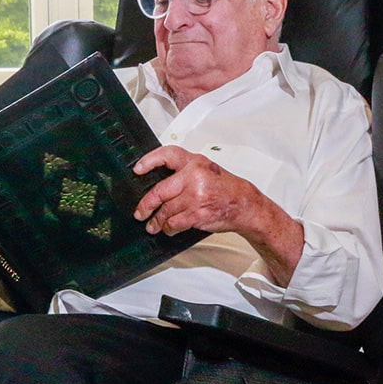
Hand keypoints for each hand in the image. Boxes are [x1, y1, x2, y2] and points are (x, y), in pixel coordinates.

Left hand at [132, 145, 302, 285]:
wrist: (244, 204)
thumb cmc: (225, 188)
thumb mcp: (206, 170)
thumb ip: (184, 171)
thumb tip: (158, 180)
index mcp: (195, 162)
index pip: (167, 155)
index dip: (149, 161)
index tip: (137, 169)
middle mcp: (194, 177)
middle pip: (159, 191)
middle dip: (146, 205)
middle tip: (139, 212)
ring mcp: (195, 196)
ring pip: (165, 211)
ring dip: (157, 221)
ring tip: (153, 225)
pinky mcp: (197, 214)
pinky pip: (174, 223)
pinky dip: (169, 228)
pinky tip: (168, 229)